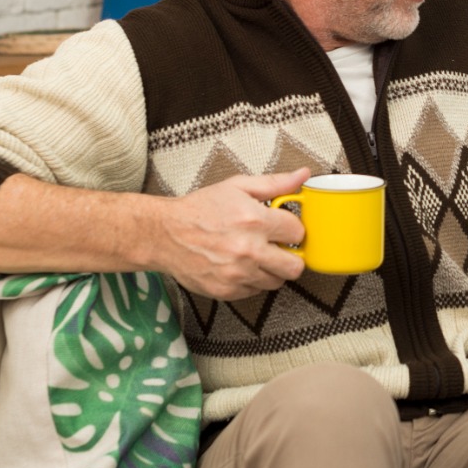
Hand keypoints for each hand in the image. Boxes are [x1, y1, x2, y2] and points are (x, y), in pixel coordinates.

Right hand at [146, 167, 311, 300]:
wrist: (165, 234)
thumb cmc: (201, 208)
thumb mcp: (238, 186)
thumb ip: (275, 183)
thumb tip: (303, 175)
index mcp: (255, 221)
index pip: (297, 233)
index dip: (293, 229)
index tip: (284, 229)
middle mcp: (249, 250)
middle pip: (294, 267)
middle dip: (291, 256)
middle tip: (278, 248)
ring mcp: (237, 274)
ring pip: (276, 282)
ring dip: (271, 270)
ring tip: (256, 255)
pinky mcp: (226, 291)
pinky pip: (255, 292)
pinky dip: (252, 280)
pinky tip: (240, 266)